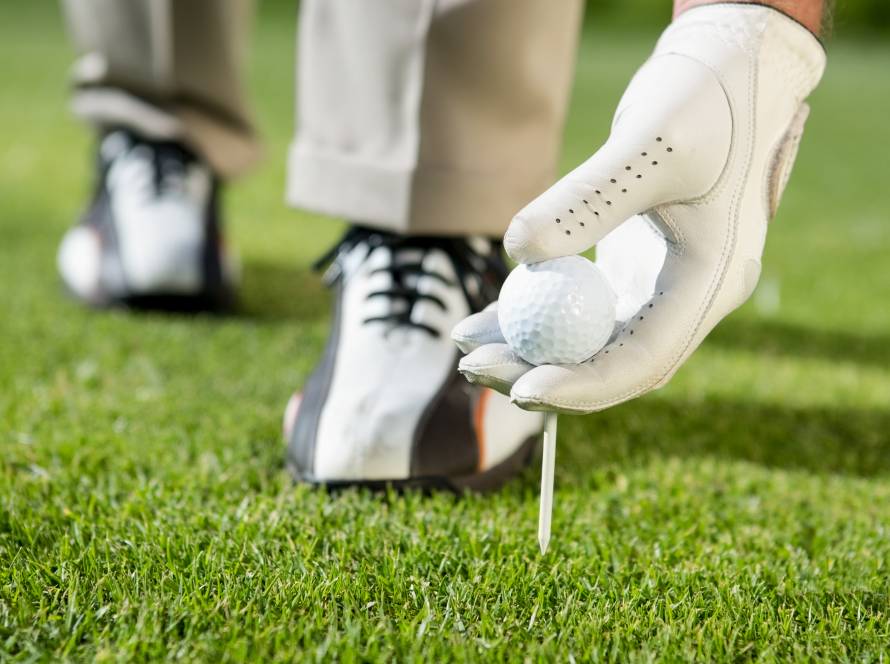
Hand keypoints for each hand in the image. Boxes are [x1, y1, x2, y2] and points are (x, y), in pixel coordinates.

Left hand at [452, 4, 824, 413]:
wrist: (726, 73)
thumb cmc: (704, 101)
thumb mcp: (652, 144)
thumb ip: (588, 200)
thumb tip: (516, 252)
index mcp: (712, 282)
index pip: (645, 358)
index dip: (583, 383)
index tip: (522, 389)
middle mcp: (687, 297)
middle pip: (610, 361)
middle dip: (541, 373)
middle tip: (474, 367)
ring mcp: (658, 285)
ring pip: (588, 339)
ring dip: (528, 348)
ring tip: (465, 344)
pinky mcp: (630, 268)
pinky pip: (577, 306)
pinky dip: (533, 312)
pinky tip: (484, 316)